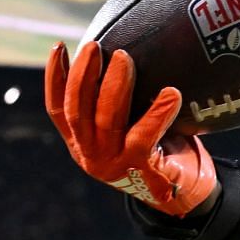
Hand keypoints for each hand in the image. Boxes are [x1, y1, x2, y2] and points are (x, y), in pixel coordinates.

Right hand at [45, 41, 216, 215]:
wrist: (185, 193)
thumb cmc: (159, 149)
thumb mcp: (127, 128)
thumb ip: (116, 103)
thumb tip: (121, 53)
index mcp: (81, 144)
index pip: (58, 109)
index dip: (54, 78)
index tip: (58, 47)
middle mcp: (90, 155)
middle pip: (78, 110)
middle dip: (83, 75)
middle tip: (95, 46)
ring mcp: (112, 163)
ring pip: (106, 120)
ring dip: (113, 86)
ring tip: (124, 58)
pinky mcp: (139, 169)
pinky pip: (144, 136)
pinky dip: (157, 113)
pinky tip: (171, 93)